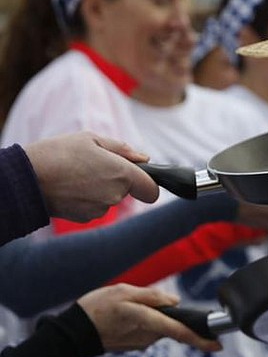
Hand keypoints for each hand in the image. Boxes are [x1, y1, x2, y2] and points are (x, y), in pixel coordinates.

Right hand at [23, 131, 159, 221]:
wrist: (26, 178)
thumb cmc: (58, 153)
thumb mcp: (91, 139)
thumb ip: (122, 149)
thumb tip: (143, 158)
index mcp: (122, 174)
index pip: (151, 190)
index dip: (148, 183)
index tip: (140, 177)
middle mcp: (115, 195)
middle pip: (127, 191)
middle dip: (116, 179)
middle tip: (93, 165)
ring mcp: (100, 209)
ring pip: (109, 198)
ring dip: (99, 188)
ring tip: (77, 174)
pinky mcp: (85, 218)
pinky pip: (94, 206)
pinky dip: (86, 198)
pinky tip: (70, 186)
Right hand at [77, 284, 221, 352]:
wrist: (73, 332)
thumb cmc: (98, 308)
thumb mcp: (125, 291)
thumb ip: (153, 296)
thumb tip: (175, 302)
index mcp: (147, 322)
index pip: (180, 332)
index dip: (200, 339)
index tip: (218, 345)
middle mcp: (147, 337)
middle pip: (171, 324)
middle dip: (168, 313)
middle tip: (143, 300)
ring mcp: (141, 343)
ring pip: (160, 325)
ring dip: (153, 315)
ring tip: (129, 305)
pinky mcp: (136, 344)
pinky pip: (149, 329)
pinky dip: (145, 320)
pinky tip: (127, 314)